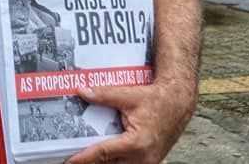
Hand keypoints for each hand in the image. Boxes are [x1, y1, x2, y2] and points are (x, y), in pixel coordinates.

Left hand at [65, 81, 194, 163]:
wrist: (179, 103)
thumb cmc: (158, 100)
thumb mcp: (128, 95)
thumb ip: (104, 95)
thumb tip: (83, 92)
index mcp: (137, 143)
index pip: (103, 153)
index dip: (84, 158)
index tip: (70, 161)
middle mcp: (143, 158)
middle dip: (91, 162)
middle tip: (72, 158)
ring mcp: (148, 162)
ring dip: (104, 162)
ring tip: (86, 157)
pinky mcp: (150, 161)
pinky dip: (115, 161)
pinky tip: (104, 156)